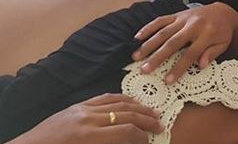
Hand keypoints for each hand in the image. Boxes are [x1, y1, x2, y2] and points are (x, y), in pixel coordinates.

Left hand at [12, 93, 162, 143]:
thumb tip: (131, 141)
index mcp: (89, 137)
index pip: (127, 131)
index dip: (142, 136)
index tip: (150, 141)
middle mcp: (88, 119)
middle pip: (126, 114)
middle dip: (146, 120)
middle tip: (160, 124)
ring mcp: (82, 110)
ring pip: (118, 102)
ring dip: (138, 106)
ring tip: (151, 111)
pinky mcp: (77, 106)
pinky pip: (104, 98)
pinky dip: (120, 99)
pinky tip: (130, 102)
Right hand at [132, 3, 237, 83]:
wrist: (222, 11)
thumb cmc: (222, 32)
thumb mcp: (223, 44)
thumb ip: (212, 54)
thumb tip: (200, 66)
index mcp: (207, 34)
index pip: (191, 54)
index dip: (179, 68)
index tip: (167, 81)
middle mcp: (193, 25)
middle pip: (173, 43)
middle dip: (157, 57)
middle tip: (144, 70)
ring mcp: (183, 18)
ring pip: (163, 31)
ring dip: (148, 44)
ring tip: (136, 57)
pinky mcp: (177, 14)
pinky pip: (161, 20)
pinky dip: (148, 28)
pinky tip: (137, 37)